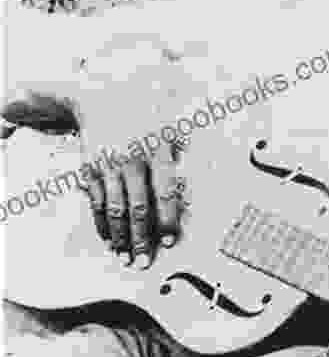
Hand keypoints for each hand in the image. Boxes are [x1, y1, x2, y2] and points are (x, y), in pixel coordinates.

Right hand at [2, 89, 181, 267]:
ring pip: (113, 209)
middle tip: (144, 262)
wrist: (102, 93)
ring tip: (125, 258)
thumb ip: (188, 152)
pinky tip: (109, 239)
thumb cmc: (147, 113)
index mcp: (157, 149)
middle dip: (140, 239)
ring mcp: (108, 165)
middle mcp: (131, 159)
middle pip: (136, 207)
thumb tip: (209, 175)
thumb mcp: (173, 125)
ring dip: (119, 238)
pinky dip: (102, 223)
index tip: (169, 242)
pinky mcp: (91, 168)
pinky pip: (97, 202)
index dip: (166, 219)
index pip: (164, 192)